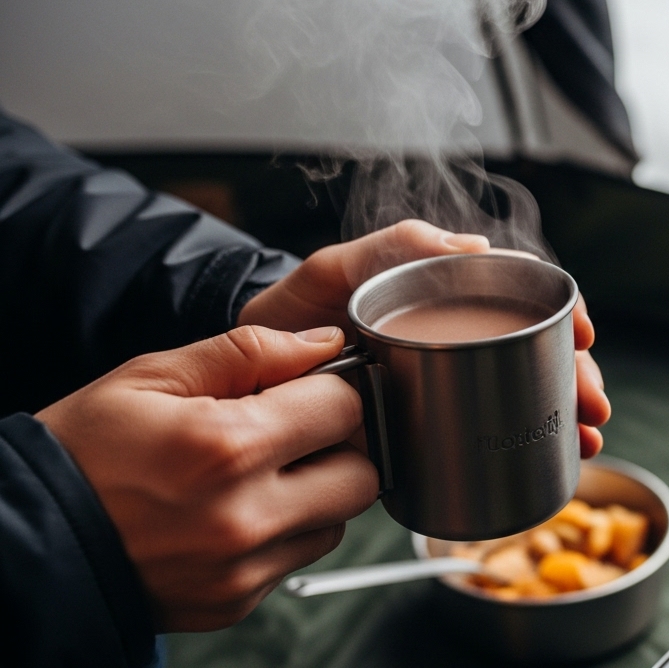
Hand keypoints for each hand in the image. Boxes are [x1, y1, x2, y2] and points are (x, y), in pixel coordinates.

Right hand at [37, 326, 376, 631]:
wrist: (28, 540)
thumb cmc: (81, 452)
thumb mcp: (152, 377)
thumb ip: (248, 351)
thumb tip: (323, 341)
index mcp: (228, 447)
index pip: (345, 406)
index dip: (329, 387)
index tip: (304, 387)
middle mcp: (246, 516)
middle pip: (362, 472)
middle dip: (336, 444)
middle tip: (289, 431)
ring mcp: (244, 568)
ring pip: (339, 519)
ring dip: (317, 490)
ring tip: (256, 473)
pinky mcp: (239, 601)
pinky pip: (300, 556)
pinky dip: (285, 531)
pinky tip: (235, 511)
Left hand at [237, 219, 609, 456]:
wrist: (247, 375)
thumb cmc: (289, 311)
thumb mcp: (331, 270)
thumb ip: (391, 247)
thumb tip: (476, 248)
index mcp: (438, 291)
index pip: (521, 290)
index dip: (563, 311)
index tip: (584, 337)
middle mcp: (452, 335)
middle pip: (536, 348)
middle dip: (576, 376)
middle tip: (592, 407)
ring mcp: (446, 380)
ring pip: (525, 390)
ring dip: (565, 413)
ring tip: (586, 440)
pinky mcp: (432, 424)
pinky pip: (491, 429)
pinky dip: (531, 441)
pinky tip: (560, 458)